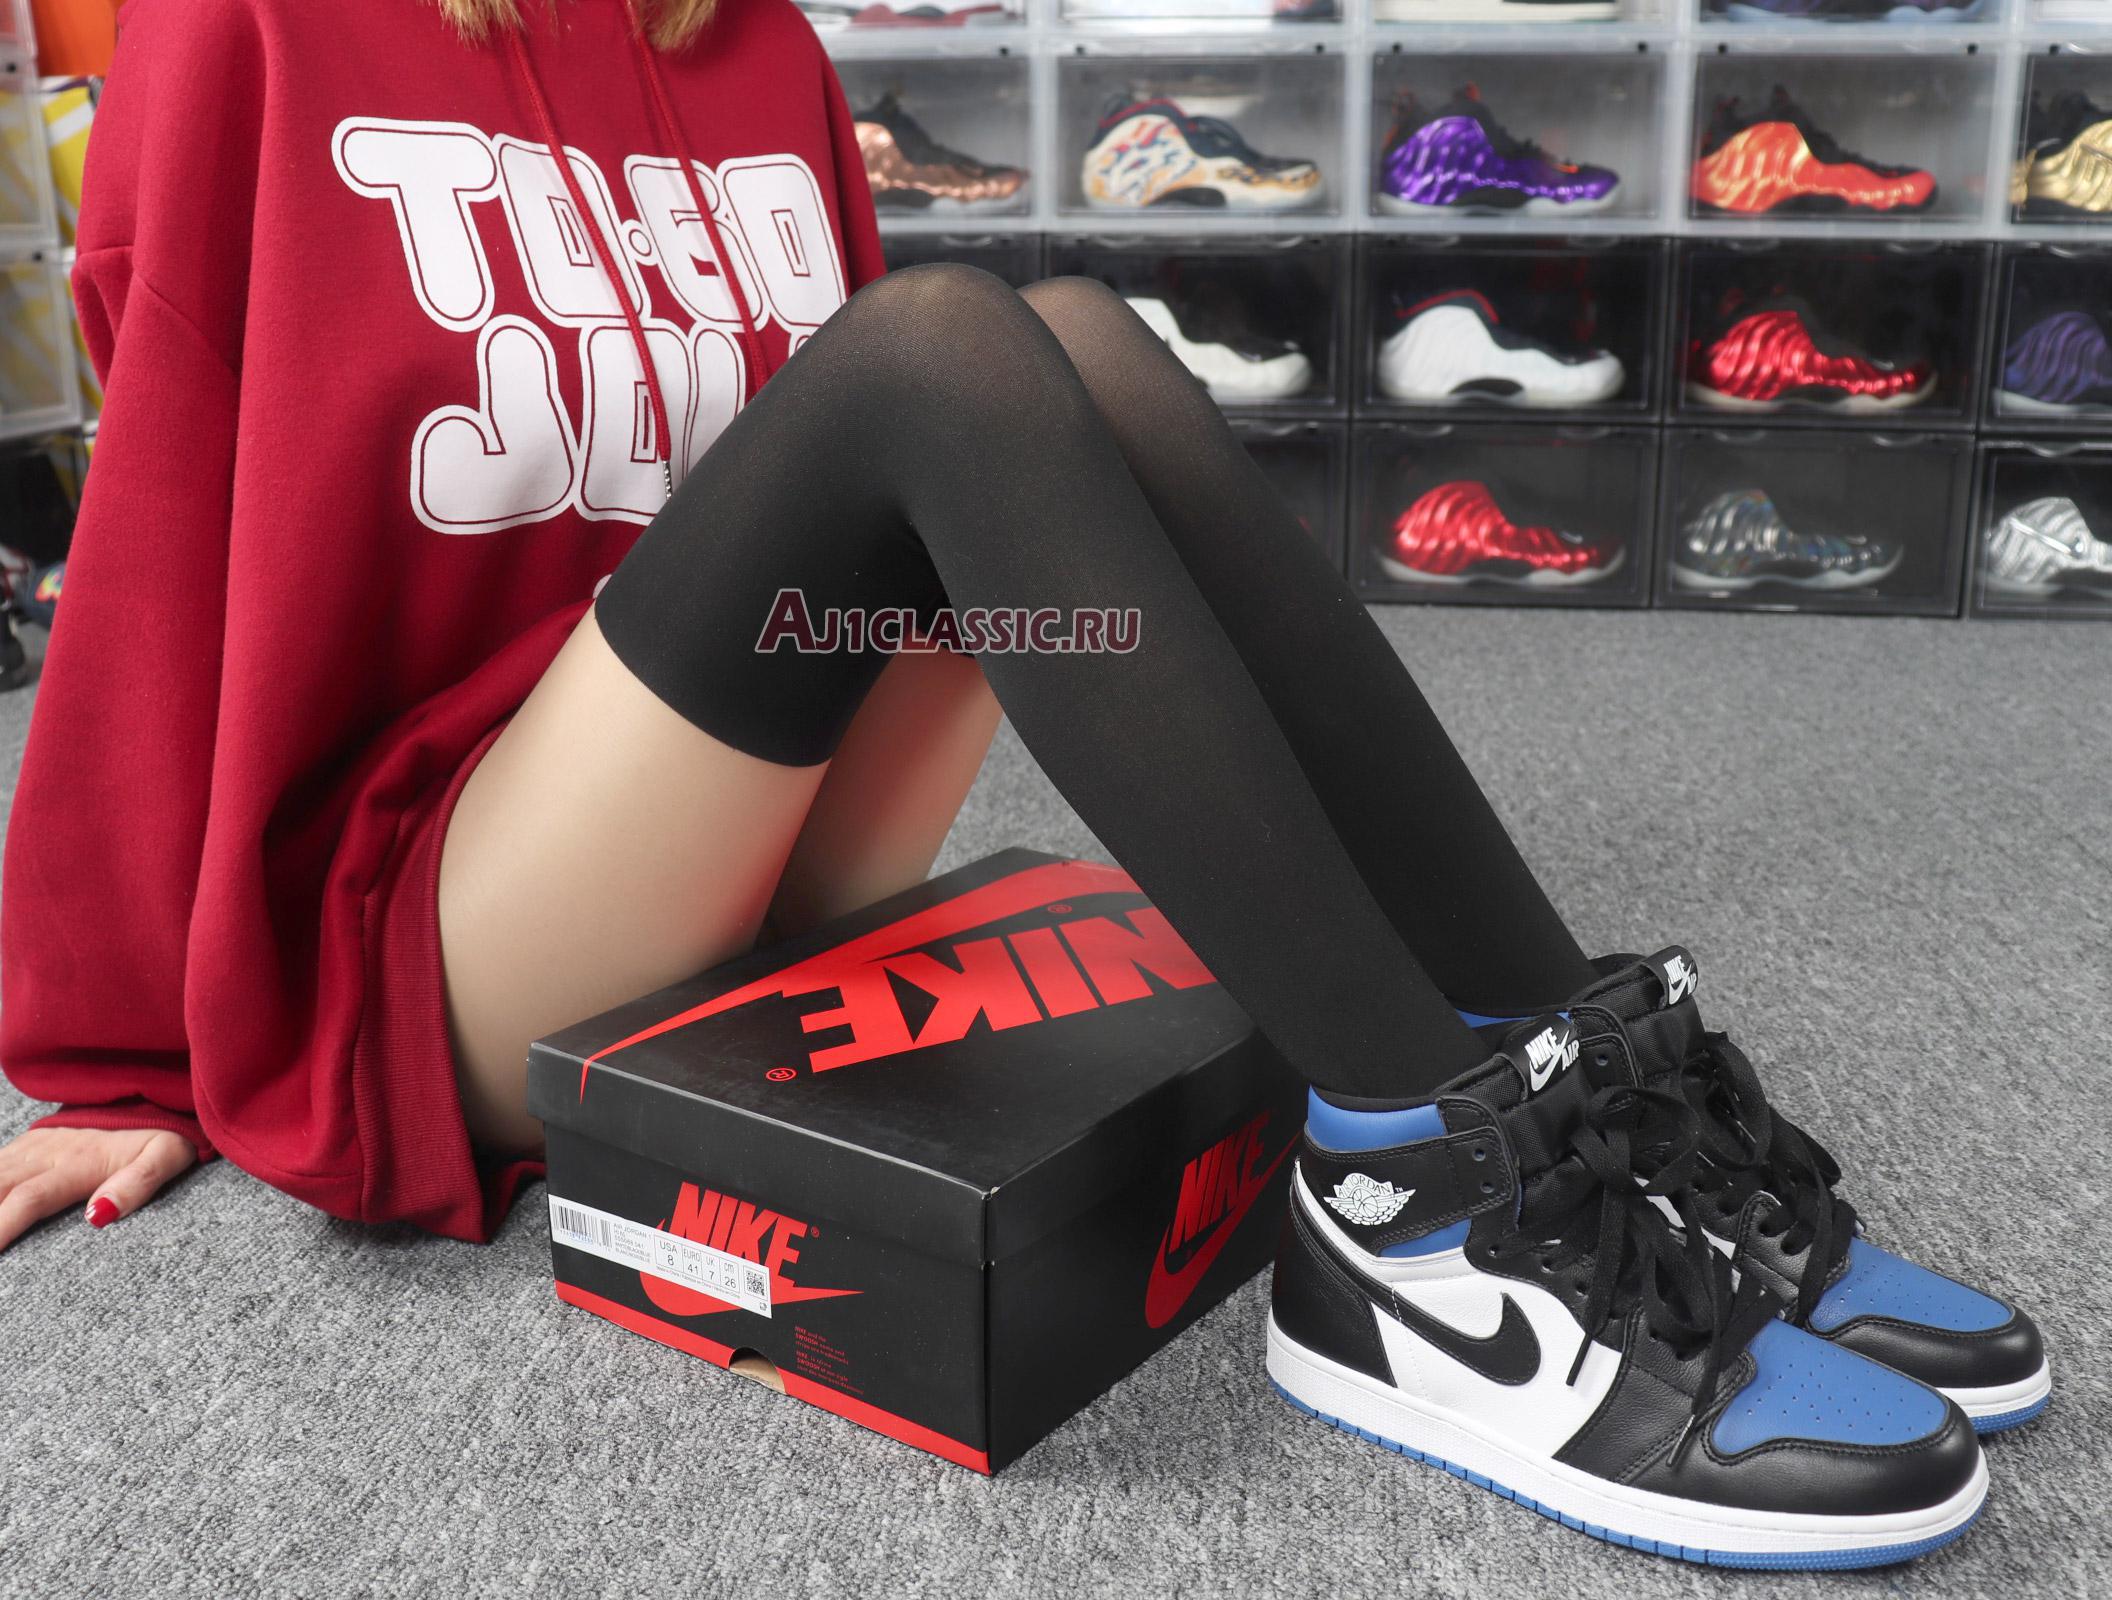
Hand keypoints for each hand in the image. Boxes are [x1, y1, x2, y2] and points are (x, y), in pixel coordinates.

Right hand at [0, 1125, 197, 1252]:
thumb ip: (139, 1184)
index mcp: (78, 1162)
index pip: (29, 1198)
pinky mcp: (22, 1148)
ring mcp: (29, 1148)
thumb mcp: (167, 1156)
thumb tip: (99, 1215)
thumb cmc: (161, 1134)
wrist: (150, 1093)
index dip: (0, 1227)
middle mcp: (45, 1154)